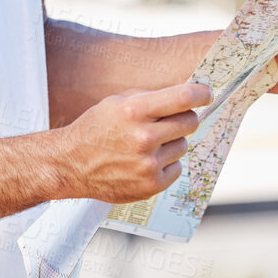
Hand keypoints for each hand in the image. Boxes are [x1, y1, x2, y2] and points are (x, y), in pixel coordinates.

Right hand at [58, 80, 212, 202]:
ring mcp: (149, 164)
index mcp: (135, 111)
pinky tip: (145, 161)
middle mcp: (144, 137)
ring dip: (171, 142)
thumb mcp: (117, 102)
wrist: (71, 164)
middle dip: (183, 118)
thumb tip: (187, 95)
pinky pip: (176, 167)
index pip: (184, 97)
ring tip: (147, 144)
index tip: (206, 94)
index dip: (201, 93)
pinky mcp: (151, 184)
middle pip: (190, 121)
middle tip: (168, 121)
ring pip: (183, 145)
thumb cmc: (96, 129)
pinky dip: (166, 163)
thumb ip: (151, 98)